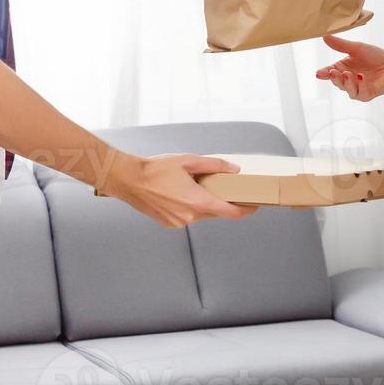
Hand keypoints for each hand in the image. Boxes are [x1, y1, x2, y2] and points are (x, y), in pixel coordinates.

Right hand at [101, 151, 257, 227]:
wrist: (128, 180)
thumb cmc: (157, 169)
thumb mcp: (189, 161)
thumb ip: (215, 165)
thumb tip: (234, 169)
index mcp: (198, 202)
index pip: (230, 213)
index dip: (245, 210)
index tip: (255, 206)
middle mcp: (190, 216)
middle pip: (215, 212)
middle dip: (221, 202)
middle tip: (225, 188)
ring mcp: (178, 222)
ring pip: (200, 215)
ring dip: (202, 203)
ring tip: (194, 186)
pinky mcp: (169, 224)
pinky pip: (186, 217)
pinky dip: (188, 207)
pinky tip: (179, 194)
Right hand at [316, 34, 383, 100]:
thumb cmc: (376, 57)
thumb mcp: (357, 48)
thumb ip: (341, 45)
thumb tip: (324, 36)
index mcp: (343, 69)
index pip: (330, 72)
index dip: (324, 73)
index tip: (319, 73)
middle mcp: (348, 80)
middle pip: (337, 82)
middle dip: (334, 78)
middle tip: (332, 72)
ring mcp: (357, 89)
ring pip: (347, 89)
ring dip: (346, 82)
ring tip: (347, 73)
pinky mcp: (367, 94)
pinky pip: (361, 92)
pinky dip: (360, 85)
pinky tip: (361, 77)